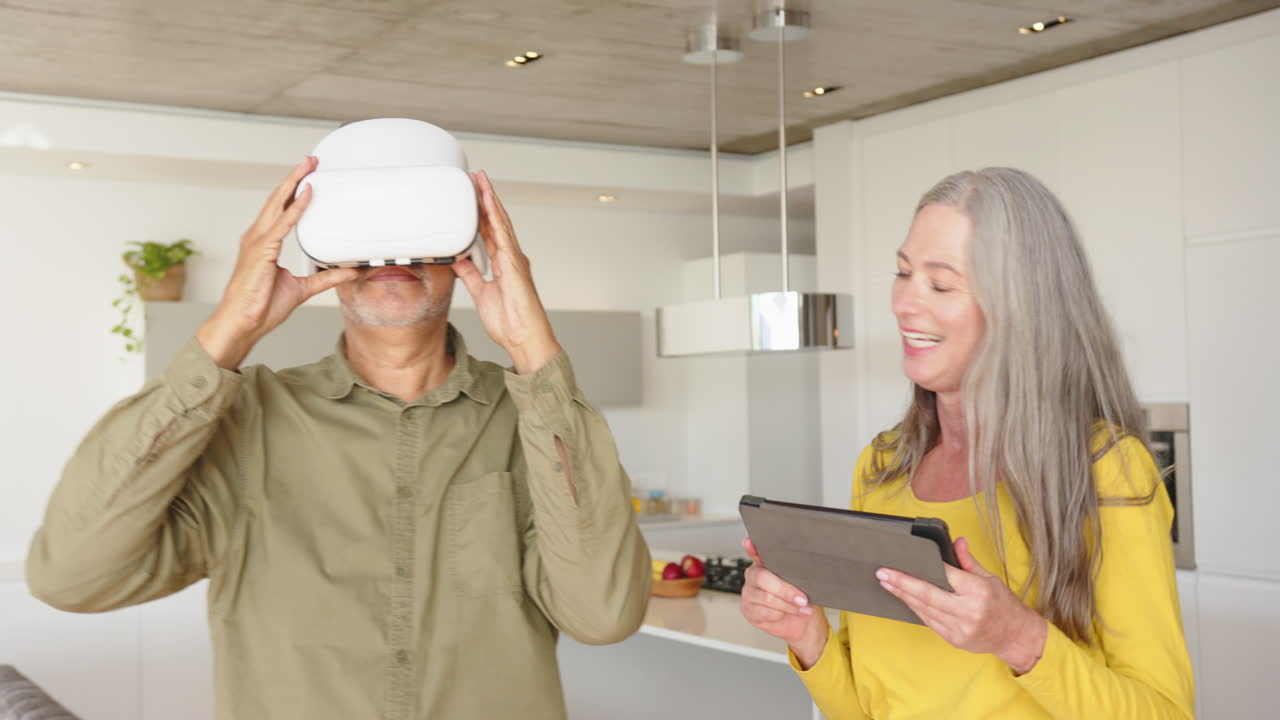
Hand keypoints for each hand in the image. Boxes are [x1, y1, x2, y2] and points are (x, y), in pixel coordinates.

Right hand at [197, 157, 357, 368]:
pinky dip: (294, 209)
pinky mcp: (261, 252)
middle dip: (294, 178)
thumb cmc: (261, 307)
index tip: (308, 176)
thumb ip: (325, 277)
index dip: (294, 191)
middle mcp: (257, 237)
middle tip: (310, 161)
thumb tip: (347, 271)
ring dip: (294, 184)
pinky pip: (281, 225)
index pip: (280, 210)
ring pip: (277, 205)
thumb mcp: (302, 288)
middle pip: (277, 199)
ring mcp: (256, 243)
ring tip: (308, 168)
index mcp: (264, 243)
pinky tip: (306, 195)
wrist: (242, 323)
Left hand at [452, 170, 561, 374]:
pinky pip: (503, 236)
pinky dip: (496, 217)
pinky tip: (489, 203)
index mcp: (504, 264)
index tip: (472, 196)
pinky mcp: (515, 265)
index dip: (481, 212)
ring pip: (501, 222)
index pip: (490, 232)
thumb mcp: (481, 293)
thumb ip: (471, 274)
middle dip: (486, 198)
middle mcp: (511, 257)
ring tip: (481, 181)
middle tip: (476, 177)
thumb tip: (459, 258)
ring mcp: (515, 259)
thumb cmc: (510, 323)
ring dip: (490, 200)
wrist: (524, 339)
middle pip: (496, 221)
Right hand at [739, 538, 829, 668]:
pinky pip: (764, 612)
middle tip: (802, 598)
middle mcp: (753, 575)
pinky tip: (787, 613)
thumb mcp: (801, 580)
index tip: (749, 543)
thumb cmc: (800, 597)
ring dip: (788, 605)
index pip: (756, 551)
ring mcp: (748, 592)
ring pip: (766, 598)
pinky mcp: (748, 609)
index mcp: (765, 562)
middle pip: (762, 577)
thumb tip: (804, 563)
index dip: (752, 547)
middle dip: (785, 590)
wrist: (800, 621)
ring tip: (801, 608)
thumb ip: (796, 570)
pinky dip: (780, 614)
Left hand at [876, 537, 1047, 673]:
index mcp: (979, 592)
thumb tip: (957, 541)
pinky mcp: (954, 639)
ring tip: (886, 583)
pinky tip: (903, 598)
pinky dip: (915, 608)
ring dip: (903, 596)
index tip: (905, 559)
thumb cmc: (1004, 604)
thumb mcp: (990, 578)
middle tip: (883, 573)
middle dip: (902, 583)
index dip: (924, 567)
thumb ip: (969, 561)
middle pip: (928, 594)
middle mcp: (968, 611)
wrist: (1015, 637)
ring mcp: (960, 628)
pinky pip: (929, 621)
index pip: (946, 575)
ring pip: (924, 609)